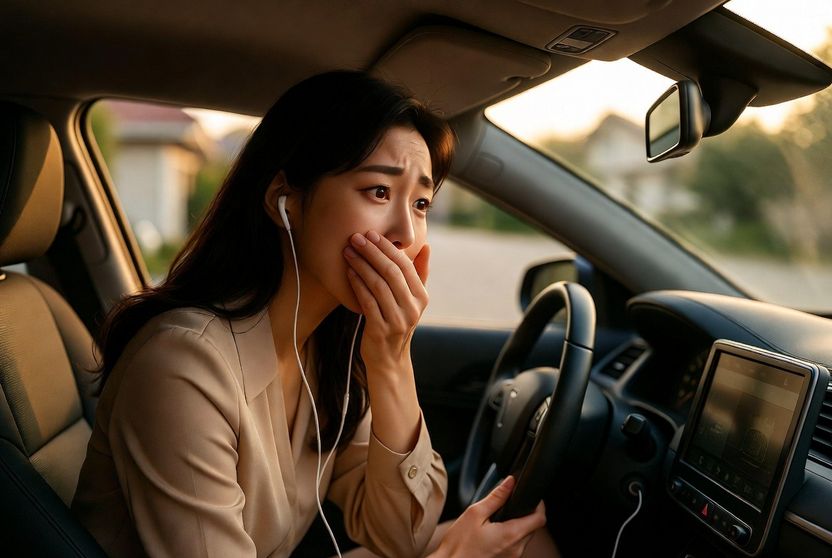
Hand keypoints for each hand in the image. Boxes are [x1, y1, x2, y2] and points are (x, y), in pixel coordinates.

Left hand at [343, 230, 429, 369]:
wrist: (389, 359)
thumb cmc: (397, 321)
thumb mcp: (413, 300)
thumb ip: (419, 273)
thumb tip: (426, 247)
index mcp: (422, 297)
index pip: (406, 266)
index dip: (388, 248)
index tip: (372, 234)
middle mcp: (412, 308)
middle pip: (391, 273)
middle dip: (372, 252)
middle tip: (356, 238)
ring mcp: (397, 320)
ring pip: (378, 286)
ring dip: (361, 265)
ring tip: (348, 252)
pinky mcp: (381, 330)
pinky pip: (368, 302)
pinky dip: (358, 285)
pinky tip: (349, 273)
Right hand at [430, 476, 545, 557]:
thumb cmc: (458, 545)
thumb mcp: (475, 514)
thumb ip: (496, 497)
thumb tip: (510, 482)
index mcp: (511, 535)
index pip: (540, 518)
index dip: (538, 504)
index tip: (531, 496)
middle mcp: (516, 550)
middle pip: (533, 528)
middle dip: (525, 514)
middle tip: (507, 507)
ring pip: (524, 538)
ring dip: (516, 526)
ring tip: (496, 522)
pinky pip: (515, 547)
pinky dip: (509, 537)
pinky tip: (492, 534)